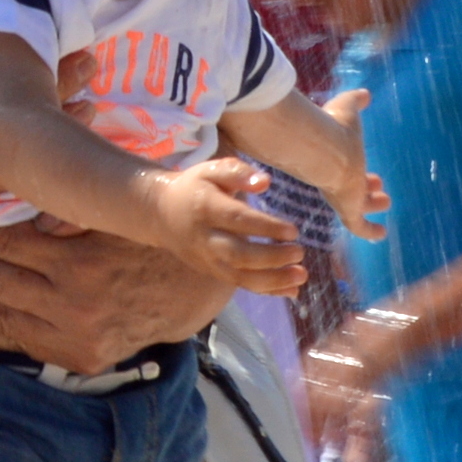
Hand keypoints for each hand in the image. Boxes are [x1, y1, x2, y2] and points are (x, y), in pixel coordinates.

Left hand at [0, 218, 227, 370]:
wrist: (199, 289)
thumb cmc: (156, 240)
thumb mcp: (121, 216)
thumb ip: (73, 213)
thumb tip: (24, 213)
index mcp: (82, 263)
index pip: (7, 244)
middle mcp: (73, 304)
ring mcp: (73, 335)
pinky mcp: (78, 357)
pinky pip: (19, 343)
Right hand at [150, 159, 307, 291]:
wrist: (160, 213)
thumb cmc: (194, 187)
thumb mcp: (211, 170)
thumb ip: (237, 172)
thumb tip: (265, 182)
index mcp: (206, 208)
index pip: (237, 220)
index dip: (265, 227)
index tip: (293, 231)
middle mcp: (205, 238)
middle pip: (237, 255)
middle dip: (270, 258)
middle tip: (299, 252)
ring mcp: (207, 259)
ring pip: (238, 276)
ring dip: (272, 281)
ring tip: (301, 276)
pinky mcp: (212, 271)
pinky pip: (239, 284)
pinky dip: (266, 290)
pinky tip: (292, 290)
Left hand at [318, 89, 388, 241]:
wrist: (323, 149)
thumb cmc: (333, 128)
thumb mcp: (348, 109)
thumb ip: (354, 100)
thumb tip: (365, 93)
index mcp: (337, 159)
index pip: (348, 168)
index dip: (359, 169)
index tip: (371, 171)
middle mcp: (338, 179)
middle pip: (352, 186)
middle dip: (367, 186)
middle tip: (378, 184)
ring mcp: (344, 196)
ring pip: (358, 206)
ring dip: (371, 204)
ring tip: (385, 202)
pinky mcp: (349, 210)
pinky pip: (359, 226)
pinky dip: (370, 231)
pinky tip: (381, 234)